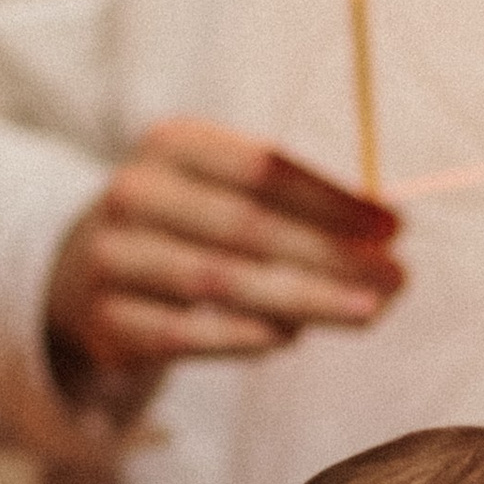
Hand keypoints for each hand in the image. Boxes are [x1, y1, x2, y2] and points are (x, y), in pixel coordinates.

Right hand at [45, 116, 403, 400]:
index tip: (396, 226)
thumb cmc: (188, 227)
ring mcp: (112, 257)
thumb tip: (388, 232)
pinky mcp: (105, 320)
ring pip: (218, 280)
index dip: (333, 199)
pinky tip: (291, 338)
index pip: (263, 167)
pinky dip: (239, 336)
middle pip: (247, 225)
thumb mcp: (227, 194)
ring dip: (302, 299)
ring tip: (366, 312)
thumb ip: (296, 207)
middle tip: (396, 279)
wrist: (87, 274)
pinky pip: (182, 332)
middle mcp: (135, 192)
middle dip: (331, 255)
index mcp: (173, 145)